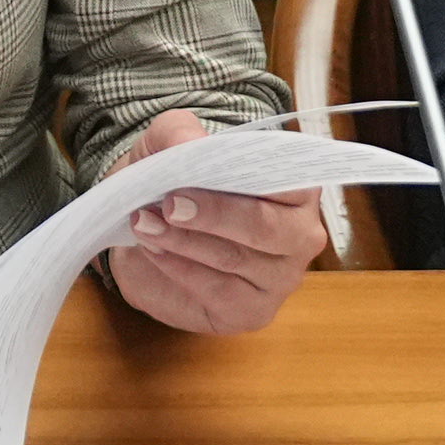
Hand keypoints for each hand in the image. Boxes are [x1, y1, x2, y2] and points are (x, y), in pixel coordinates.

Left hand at [97, 109, 326, 334]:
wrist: (147, 234)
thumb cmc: (175, 183)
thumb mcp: (167, 145)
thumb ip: (178, 133)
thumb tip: (191, 144)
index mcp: (296, 186)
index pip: (287, 179)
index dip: (243, 174)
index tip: (196, 168)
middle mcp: (300, 234)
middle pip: (266, 226)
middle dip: (214, 214)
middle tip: (169, 204)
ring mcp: (281, 278)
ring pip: (235, 258)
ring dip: (184, 240)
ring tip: (144, 222)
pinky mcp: (254, 311)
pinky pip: (218, 291)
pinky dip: (180, 268)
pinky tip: (153, 249)